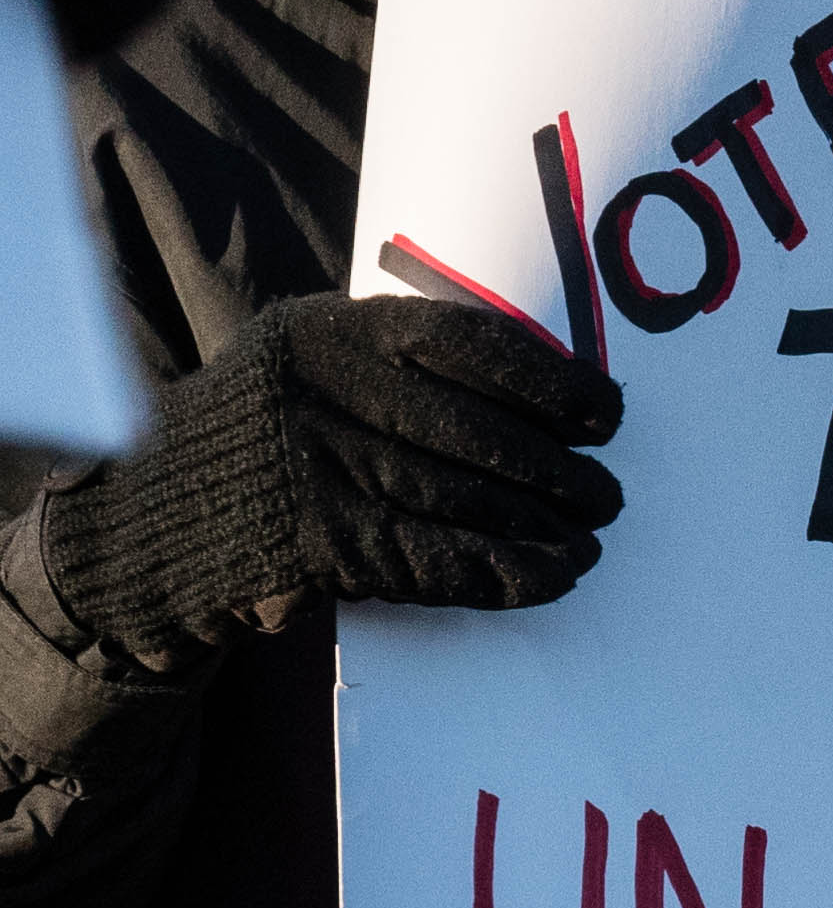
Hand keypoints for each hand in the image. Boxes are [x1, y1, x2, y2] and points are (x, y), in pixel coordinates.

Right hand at [41, 294, 624, 668]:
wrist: (149, 519)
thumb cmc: (263, 438)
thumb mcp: (312, 368)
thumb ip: (400, 365)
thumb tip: (548, 392)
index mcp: (327, 331)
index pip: (465, 343)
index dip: (549, 381)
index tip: (606, 414)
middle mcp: (322, 391)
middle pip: (474, 430)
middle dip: (556, 470)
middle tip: (608, 494)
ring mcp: (315, 466)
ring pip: (462, 496)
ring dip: (542, 526)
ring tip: (590, 540)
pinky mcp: (316, 540)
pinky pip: (435, 555)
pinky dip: (504, 571)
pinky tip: (552, 576)